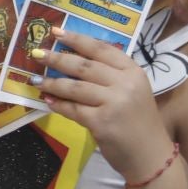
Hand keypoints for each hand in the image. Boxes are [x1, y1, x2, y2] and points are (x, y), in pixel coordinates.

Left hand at [32, 31, 173, 180]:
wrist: (151, 155)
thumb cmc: (140, 123)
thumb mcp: (133, 92)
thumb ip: (111, 77)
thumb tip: (74, 64)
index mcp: (133, 71)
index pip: (101, 49)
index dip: (77, 39)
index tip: (56, 32)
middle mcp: (125, 83)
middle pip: (84, 66)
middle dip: (58, 59)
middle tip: (38, 55)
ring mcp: (113, 103)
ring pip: (75, 87)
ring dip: (52, 83)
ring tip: (36, 80)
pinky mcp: (101, 122)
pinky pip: (74, 109)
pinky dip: (59, 105)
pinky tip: (49, 101)